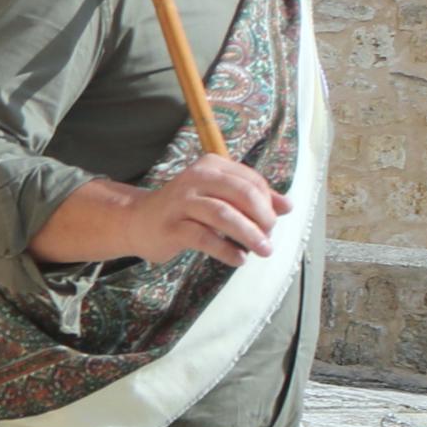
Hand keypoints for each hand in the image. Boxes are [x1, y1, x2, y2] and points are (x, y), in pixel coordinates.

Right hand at [35, 157, 289, 268]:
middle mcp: (196, 179)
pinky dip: (226, 250)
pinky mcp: (171, 226)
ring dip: (249, 235)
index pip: (251, 181)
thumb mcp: (218, 197)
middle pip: (241, 194)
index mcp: (211, 166)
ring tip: (264, 251)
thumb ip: (252, 199)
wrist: (139, 221)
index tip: (272, 222)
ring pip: (224, 215)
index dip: (268, 202)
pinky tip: (238, 259)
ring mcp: (181, 202)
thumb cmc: (185, 210)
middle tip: (270, 236)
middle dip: (263, 217)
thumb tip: (288, 206)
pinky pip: (205, 238)